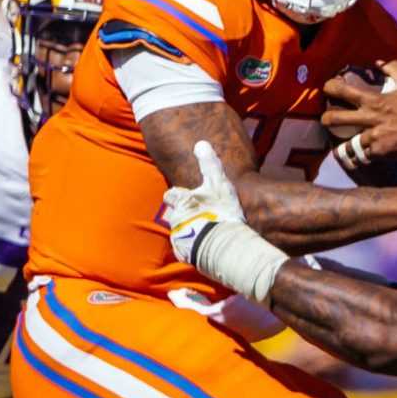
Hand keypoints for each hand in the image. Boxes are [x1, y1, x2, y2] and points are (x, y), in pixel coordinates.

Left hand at [163, 142, 288, 302]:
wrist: (225, 246)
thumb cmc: (223, 213)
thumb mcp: (219, 184)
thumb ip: (209, 164)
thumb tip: (200, 143)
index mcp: (182, 201)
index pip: (170, 195)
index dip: (177, 195)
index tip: (186, 197)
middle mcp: (176, 219)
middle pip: (173, 214)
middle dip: (182, 215)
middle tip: (198, 216)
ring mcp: (179, 237)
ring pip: (179, 232)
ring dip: (188, 231)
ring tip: (204, 234)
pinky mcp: (184, 254)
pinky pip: (184, 249)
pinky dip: (192, 248)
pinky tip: (205, 247)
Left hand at [321, 61, 396, 163]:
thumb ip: (393, 69)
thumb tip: (378, 62)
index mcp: (374, 100)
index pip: (343, 91)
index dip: (330, 88)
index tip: (328, 89)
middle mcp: (370, 119)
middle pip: (335, 119)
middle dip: (325, 119)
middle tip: (325, 119)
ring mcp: (373, 137)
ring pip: (346, 143)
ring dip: (342, 143)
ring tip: (340, 144)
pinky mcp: (380, 153)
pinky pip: (363, 156)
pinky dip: (362, 155)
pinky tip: (362, 154)